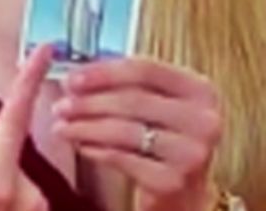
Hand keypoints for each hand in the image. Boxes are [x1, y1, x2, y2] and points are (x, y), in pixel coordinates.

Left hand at [52, 58, 221, 210]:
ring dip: (86, 127)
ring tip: (63, 127)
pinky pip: (122, 159)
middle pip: (133, 100)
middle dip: (89, 102)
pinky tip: (81, 145)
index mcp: (201, 91)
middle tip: (61, 105)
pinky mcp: (172, 181)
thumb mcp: (161, 107)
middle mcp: (204, 120)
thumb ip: (131, 85)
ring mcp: (191, 153)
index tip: (73, 78)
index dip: (104, 72)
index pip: (146, 69)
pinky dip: (96, 150)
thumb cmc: (167, 144)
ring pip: (125, 131)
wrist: (185, 195)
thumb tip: (80, 74)